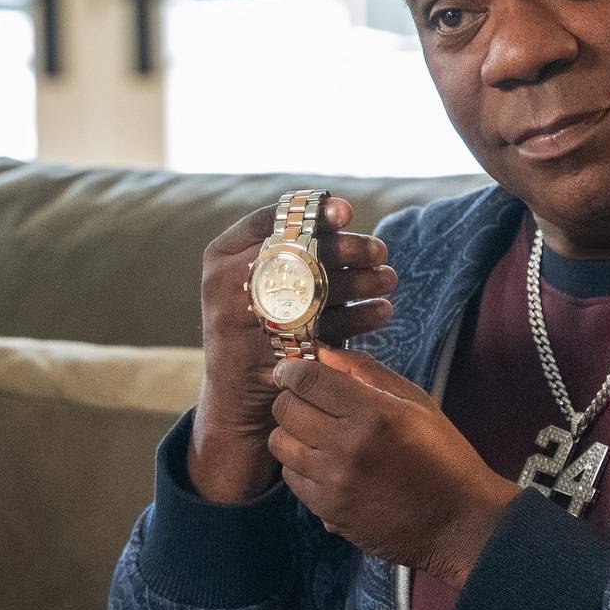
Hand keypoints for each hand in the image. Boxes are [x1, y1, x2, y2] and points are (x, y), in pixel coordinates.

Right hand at [190, 194, 397, 503]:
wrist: (235, 399)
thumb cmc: (257, 326)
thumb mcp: (254, 283)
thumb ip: (286, 250)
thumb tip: (343, 213)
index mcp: (221, 255)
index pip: (268, 220)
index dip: (312, 210)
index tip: (346, 212)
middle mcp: (224, 282)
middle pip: (297, 250)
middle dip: (347, 247)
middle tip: (379, 251)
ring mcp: (243, 319)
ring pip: (315, 286)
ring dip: (361, 280)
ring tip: (389, 279)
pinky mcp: (269, 352)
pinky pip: (324, 327)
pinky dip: (359, 316)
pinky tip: (382, 310)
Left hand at [267, 346, 519, 586]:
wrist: (458, 523)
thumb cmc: (444, 456)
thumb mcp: (417, 402)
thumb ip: (366, 372)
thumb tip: (322, 351)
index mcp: (373, 413)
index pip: (305, 379)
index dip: (294, 370)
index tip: (296, 372)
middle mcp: (346, 446)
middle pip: (285, 409)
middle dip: (292, 399)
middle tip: (309, 402)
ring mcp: (333, 481)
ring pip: (280, 443)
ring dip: (292, 433)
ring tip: (316, 435)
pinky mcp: (327, 510)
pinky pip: (290, 478)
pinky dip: (301, 467)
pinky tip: (324, 465)